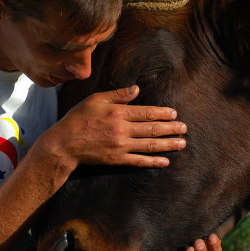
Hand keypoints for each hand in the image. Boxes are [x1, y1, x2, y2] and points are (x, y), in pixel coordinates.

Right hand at [54, 85, 187, 168]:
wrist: (65, 144)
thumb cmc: (78, 118)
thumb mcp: (96, 99)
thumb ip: (117, 94)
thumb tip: (136, 89)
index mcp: (118, 112)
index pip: (147, 112)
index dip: (163, 113)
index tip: (174, 113)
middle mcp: (122, 129)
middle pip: (152, 129)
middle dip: (171, 128)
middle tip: (185, 128)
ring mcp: (121, 146)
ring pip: (150, 145)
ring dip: (168, 144)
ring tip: (182, 143)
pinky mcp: (117, 159)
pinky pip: (139, 161)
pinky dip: (154, 161)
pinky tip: (165, 161)